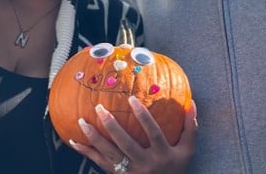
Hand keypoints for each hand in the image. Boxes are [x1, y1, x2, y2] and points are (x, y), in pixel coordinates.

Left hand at [70, 96, 196, 173]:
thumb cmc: (176, 168)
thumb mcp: (187, 151)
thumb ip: (190, 127)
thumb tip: (191, 102)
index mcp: (162, 155)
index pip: (152, 133)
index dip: (143, 116)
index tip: (131, 99)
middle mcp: (144, 165)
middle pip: (125, 144)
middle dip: (111, 126)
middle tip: (99, 108)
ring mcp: (130, 173)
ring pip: (108, 155)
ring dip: (93, 138)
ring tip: (81, 122)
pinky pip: (99, 163)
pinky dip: (86, 152)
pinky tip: (74, 141)